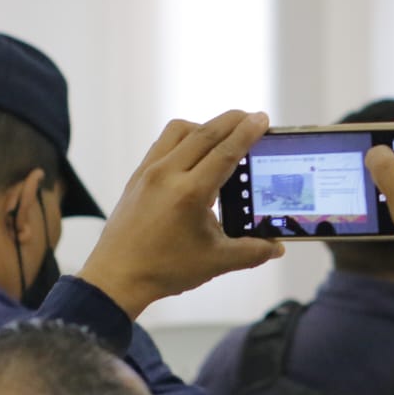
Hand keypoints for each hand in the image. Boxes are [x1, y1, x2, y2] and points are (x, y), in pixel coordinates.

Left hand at [78, 111, 283, 318]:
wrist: (116, 277)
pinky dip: (183, 139)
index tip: (262, 119)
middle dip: (232, 120)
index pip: (225, 152)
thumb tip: (277, 247)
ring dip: (204, 126)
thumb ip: (252, 252)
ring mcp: (148, 173)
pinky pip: (163, 144)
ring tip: (223, 136)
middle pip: (204, 132)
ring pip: (179, 131)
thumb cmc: (164, 269)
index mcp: (190, 194)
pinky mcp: (137, 177)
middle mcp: (167, 175)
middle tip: (251, 117)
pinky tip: (194, 154)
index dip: (247, 133)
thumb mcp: (216, 262)